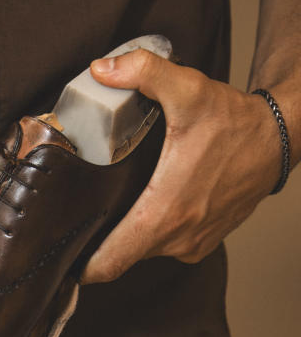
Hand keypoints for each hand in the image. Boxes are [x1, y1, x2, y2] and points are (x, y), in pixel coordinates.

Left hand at [80, 48, 283, 283]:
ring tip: (102, 208)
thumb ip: (142, 72)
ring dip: (124, 234)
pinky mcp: (203, 240)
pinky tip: (138, 206)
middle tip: (72, 217)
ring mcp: (194, 242)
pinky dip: (148, 232)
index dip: (81, 266)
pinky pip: (163, 245)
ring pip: (142, 250)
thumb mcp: (187, 88)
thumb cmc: (234, 122)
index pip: (111, 262)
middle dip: (95, 241)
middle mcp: (179, 237)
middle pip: (120, 255)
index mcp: (165, 213)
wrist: (277, 140)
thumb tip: (101, 69)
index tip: (58, 259)